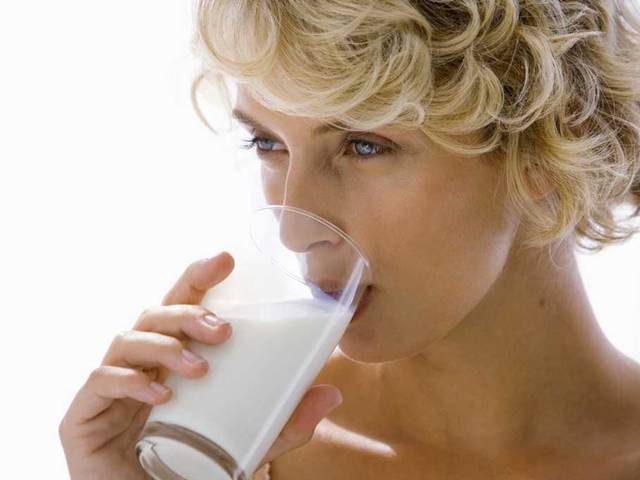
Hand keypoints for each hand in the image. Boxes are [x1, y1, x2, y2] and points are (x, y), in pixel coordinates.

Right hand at [58, 251, 342, 478]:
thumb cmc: (192, 469)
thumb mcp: (249, 443)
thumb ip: (285, 421)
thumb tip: (332, 393)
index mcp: (173, 358)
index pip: (182, 305)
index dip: (198, 277)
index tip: (226, 260)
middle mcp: (140, 363)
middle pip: (154, 313)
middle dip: (187, 312)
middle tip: (223, 330)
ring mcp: (109, 387)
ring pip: (127, 339)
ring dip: (166, 347)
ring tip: (200, 369)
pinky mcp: (83, 416)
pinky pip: (99, 382)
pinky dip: (130, 382)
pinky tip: (161, 396)